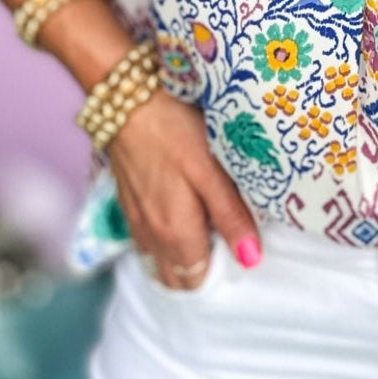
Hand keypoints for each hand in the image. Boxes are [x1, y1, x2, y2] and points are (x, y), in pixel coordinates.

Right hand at [106, 91, 261, 288]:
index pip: (198, 280)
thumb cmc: (175, 130)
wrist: (126, 98)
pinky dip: (165, 242)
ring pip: (159, 261)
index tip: (240, 248)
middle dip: (201, 272)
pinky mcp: (127, 203)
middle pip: (176, 278)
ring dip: (182, 259)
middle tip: (227, 240)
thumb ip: (231, 216)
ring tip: (209, 230)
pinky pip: (147, 242)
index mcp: (174, 233)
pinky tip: (183, 216)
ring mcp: (135, 221)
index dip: (221, 271)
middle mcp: (150, 236)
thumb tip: (251, 259)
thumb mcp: (212, 170)